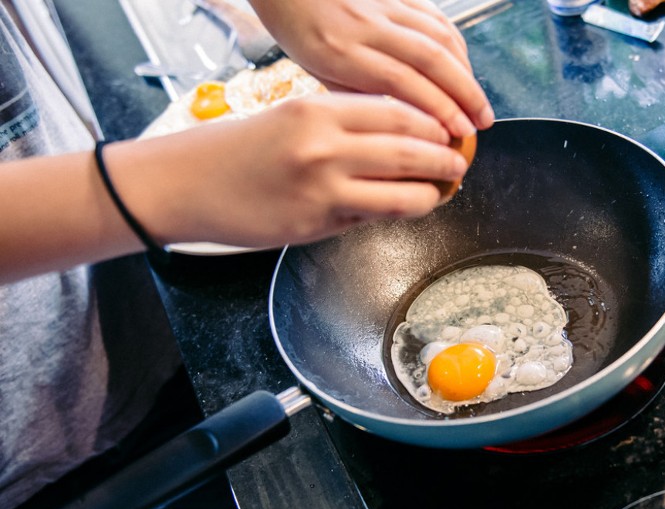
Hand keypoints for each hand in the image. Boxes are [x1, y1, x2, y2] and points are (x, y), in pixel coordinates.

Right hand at [111, 94, 468, 248]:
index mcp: (318, 108)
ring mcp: (322, 186)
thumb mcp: (290, 120)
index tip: (447, 131)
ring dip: (430, 193)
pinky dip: (394, 214)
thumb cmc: (234, 151)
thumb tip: (391, 144)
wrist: (184, 183)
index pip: (396, 111)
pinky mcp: (314, 223)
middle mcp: (324, 144)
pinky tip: (404, 211)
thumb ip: (340, 128)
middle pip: (409, 148)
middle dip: (444, 158)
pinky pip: (370, 218)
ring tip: (442, 191)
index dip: (431, 124)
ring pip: (401, 191)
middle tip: (458, 164)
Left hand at [248, 0, 493, 137]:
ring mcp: (383, 5)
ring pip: (439, 36)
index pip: (402, 82)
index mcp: (340, 52)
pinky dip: (457, 44)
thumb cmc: (297, 31)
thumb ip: (356, 94)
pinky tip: (464, 67)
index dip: (438, 109)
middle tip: (482, 124)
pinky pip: (435, 17)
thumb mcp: (315, 72)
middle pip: (431, 59)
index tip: (458, 134)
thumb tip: (400, 121)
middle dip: (465, 95)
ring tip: (479, 103)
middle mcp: (366, 25)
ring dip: (467, 72)